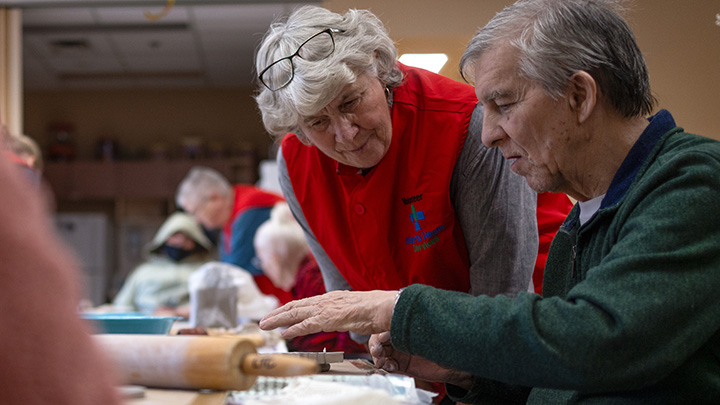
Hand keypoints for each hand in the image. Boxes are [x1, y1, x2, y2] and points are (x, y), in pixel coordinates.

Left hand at [259, 290, 396, 338]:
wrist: (385, 307)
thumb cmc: (376, 310)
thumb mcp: (356, 309)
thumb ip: (346, 313)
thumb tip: (346, 318)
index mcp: (332, 298)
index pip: (306, 303)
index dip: (290, 308)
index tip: (279, 314)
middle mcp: (326, 300)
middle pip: (296, 305)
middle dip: (278, 313)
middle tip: (264, 320)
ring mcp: (326, 308)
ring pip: (296, 313)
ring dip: (279, 320)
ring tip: (265, 325)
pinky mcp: (329, 318)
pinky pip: (307, 324)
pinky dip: (293, 329)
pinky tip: (283, 333)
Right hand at [370, 332, 473, 389]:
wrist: (453, 367)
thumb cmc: (446, 347)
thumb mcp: (433, 336)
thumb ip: (420, 330)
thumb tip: (408, 321)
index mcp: (407, 326)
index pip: (387, 326)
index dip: (380, 333)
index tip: (381, 340)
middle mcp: (402, 337)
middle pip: (380, 338)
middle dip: (376, 345)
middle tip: (379, 354)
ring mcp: (401, 350)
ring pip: (382, 351)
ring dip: (379, 357)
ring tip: (383, 362)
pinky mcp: (402, 364)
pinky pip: (388, 364)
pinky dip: (386, 366)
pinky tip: (391, 367)